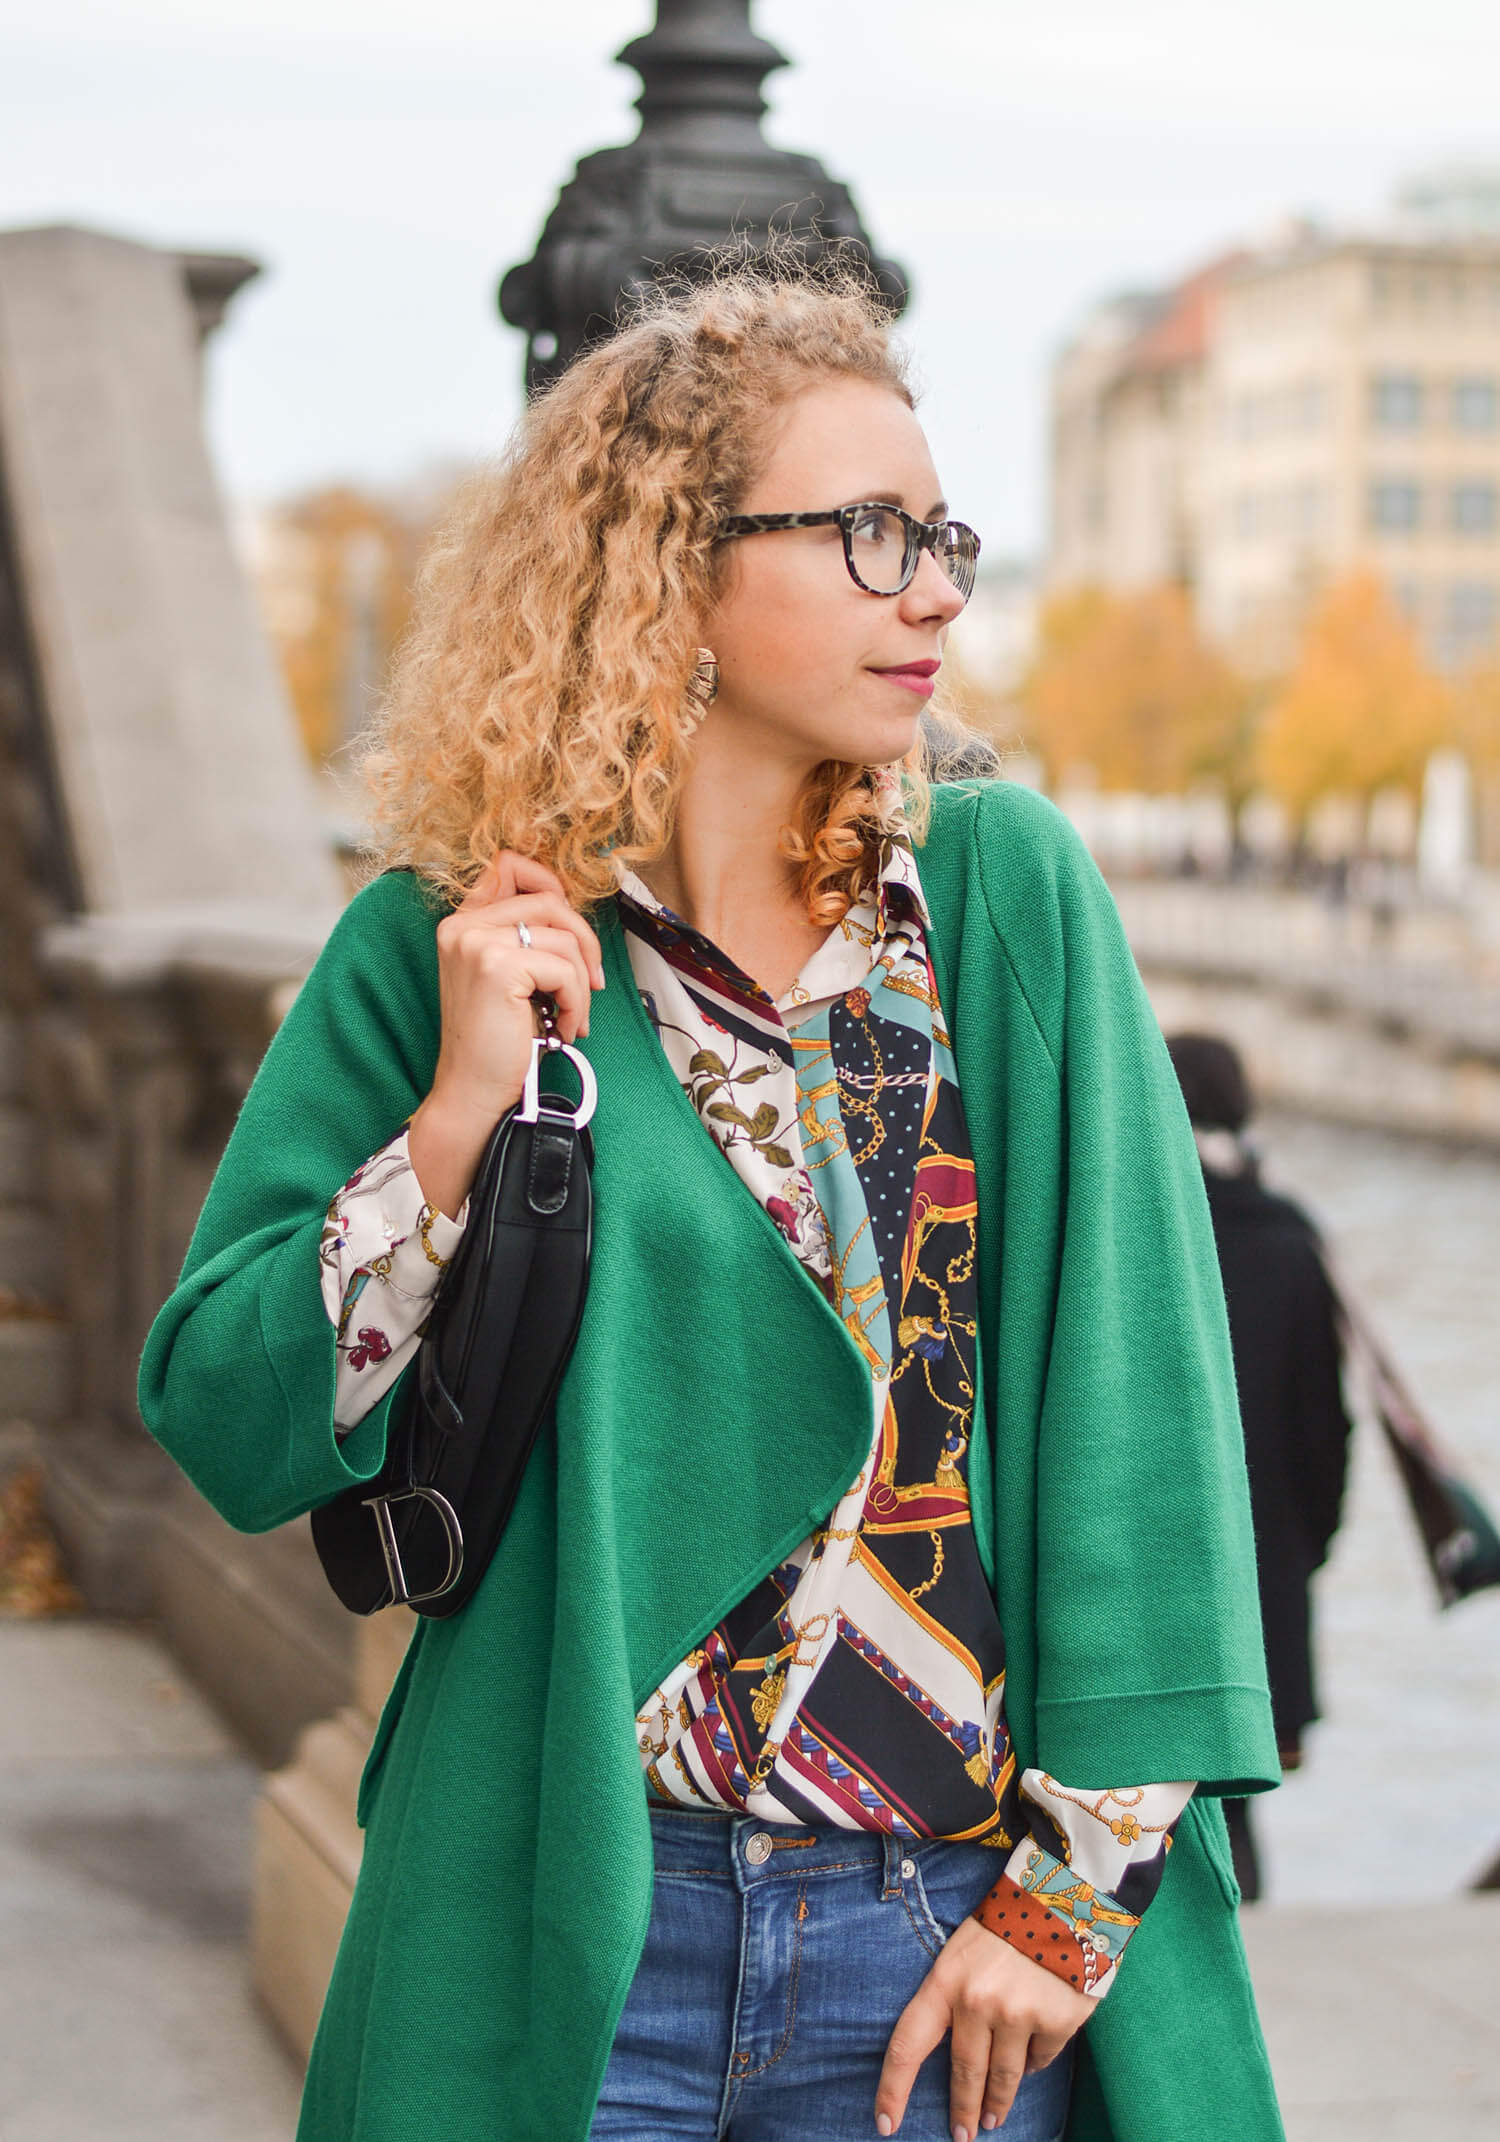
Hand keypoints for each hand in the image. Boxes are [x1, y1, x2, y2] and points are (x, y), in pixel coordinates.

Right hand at [408, 852, 604, 1217]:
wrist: (472, 1093)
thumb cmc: (497, 1042)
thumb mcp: (508, 979)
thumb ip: (524, 939)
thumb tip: (575, 918)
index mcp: (461, 923)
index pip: (508, 865)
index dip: (550, 884)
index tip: (570, 931)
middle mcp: (462, 926)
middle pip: (550, 900)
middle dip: (585, 942)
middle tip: (593, 983)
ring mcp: (476, 943)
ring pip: (564, 937)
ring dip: (583, 982)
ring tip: (572, 1016)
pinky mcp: (497, 967)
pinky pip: (565, 969)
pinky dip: (578, 1001)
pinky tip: (566, 1029)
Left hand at [875, 1915, 1091, 2139]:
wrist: (1065, 1900)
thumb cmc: (1005, 1925)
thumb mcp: (962, 1951)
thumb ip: (953, 1997)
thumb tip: (955, 2053)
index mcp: (946, 1980)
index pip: (908, 2044)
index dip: (894, 2088)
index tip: (885, 2123)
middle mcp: (978, 2002)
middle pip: (964, 2072)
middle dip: (962, 2109)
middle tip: (962, 2136)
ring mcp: (1018, 2015)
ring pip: (1004, 2077)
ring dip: (996, 2103)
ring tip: (992, 2120)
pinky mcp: (1055, 2022)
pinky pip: (1039, 2059)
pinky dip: (1034, 2063)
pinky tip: (1031, 2061)